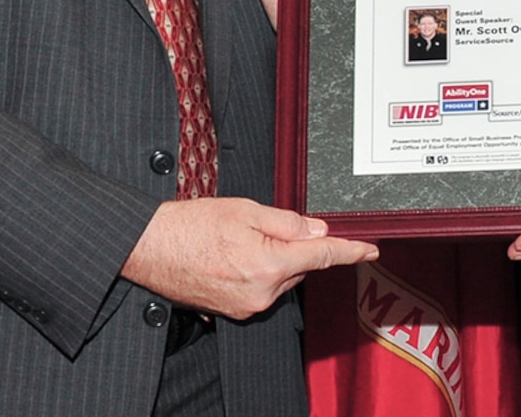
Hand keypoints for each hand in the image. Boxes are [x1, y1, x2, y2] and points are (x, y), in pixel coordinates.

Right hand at [122, 197, 377, 319]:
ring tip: (239, 238)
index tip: (371, 250)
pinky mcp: (235, 310)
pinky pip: (263, 288)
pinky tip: (235, 255)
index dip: (351, 250)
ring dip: (275, 258)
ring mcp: (248, 305)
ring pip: (282, 277)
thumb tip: (317, 229)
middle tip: (265, 225)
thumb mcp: (244, 210)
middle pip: (301, 266)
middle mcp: (262, 292)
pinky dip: (259, 270)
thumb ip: (287, 221)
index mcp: (269, 264)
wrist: (149, 249)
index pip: (323, 255)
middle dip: (295, 245)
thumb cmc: (190, 226)